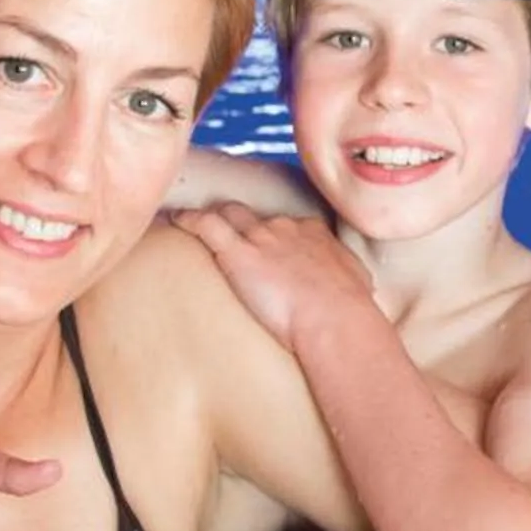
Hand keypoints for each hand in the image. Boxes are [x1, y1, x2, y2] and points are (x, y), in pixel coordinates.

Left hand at [175, 203, 373, 348]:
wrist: (335, 316)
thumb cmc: (350, 309)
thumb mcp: (357, 284)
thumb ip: (348, 279)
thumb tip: (358, 290)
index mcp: (313, 234)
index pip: (287, 225)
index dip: (274, 235)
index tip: (267, 245)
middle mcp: (285, 228)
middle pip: (254, 214)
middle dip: (239, 219)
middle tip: (227, 231)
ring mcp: (260, 238)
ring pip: (228, 214)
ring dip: (212, 218)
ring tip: (189, 221)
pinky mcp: (239, 253)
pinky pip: (206, 225)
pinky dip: (187, 219)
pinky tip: (173, 220)